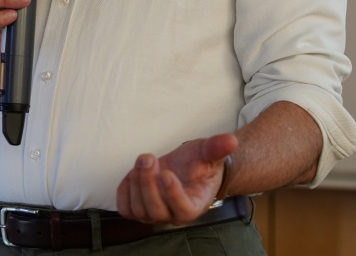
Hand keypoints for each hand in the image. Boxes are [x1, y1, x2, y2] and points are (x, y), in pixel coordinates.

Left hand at [116, 132, 238, 224]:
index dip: (173, 195)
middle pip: (156, 211)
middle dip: (148, 184)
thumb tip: (231, 140)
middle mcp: (173, 215)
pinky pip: (125, 208)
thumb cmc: (200, 163)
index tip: (166, 172)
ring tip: (144, 160)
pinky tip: (133, 172)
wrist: (187, 168)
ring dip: (136, 183)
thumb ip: (218, 148)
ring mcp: (154, 214)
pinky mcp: (138, 207)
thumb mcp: (209, 152)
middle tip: (148, 158)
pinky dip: (124, 190)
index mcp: (195, 205)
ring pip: (139, 210)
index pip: (183, 211)